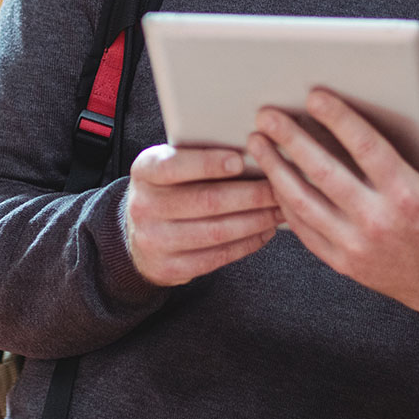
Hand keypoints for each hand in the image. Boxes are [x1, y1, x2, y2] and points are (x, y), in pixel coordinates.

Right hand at [126, 144, 282, 285]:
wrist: (139, 233)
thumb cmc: (169, 187)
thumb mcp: (171, 163)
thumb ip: (199, 155)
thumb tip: (253, 150)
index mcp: (145, 171)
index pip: (174, 166)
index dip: (208, 164)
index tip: (240, 160)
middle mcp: (144, 206)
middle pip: (206, 200)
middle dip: (250, 194)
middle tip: (279, 187)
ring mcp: (154, 240)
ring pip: (217, 231)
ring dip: (256, 220)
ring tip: (279, 209)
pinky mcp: (169, 268)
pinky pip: (217, 256)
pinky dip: (247, 243)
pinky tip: (265, 230)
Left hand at [247, 93, 418, 313]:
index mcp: (408, 194)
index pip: (366, 148)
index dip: (338, 118)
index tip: (314, 96)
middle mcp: (377, 220)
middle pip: (324, 172)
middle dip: (291, 139)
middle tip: (269, 114)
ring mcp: (355, 244)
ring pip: (303, 202)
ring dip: (276, 169)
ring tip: (258, 142)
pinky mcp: (341, 262)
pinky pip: (303, 230)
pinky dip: (283, 203)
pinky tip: (272, 179)